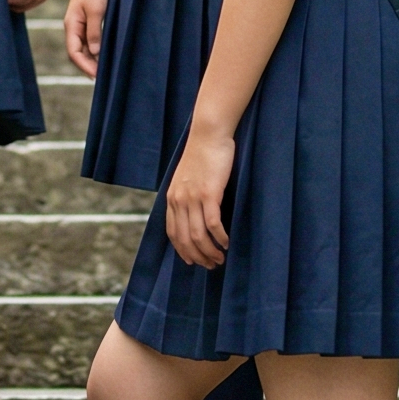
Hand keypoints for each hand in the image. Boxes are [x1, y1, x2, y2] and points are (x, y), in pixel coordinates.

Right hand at [64, 0, 108, 77]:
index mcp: (71, 25)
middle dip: (89, 66)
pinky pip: (89, 39)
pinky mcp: (87, 20)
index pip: (74, 52)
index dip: (84, 66)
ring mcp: (79, 24)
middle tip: (103, 77)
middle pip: (78, 52)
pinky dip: (96, 49)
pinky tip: (104, 54)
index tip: (97, 76)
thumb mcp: (96, 11)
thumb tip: (94, 53)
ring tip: (104, 70)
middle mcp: (73, 27)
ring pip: (84, 47)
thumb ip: (94, 32)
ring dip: (92, 59)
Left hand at [164, 128, 233, 268]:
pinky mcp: (209, 193)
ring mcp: (193, 197)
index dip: (182, 251)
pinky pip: (212, 223)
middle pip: (185, 238)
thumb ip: (185, 196)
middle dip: (198, 256)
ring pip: (198, 235)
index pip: (173, 233)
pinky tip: (227, 243)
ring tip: (220, 258)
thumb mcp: (186, 178)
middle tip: (211, 265)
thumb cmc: (202, 155)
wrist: (208, 135)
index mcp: (171, 198)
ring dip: (210, 251)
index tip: (193, 261)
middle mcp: (179, 200)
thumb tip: (192, 215)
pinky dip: (220, 237)